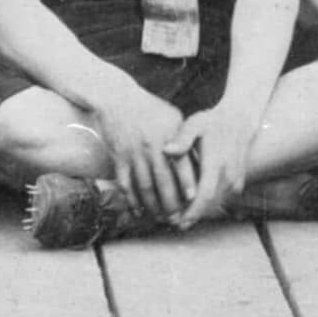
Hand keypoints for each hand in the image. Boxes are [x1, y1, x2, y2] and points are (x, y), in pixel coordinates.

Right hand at [88, 78, 191, 219]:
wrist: (116, 97)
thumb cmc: (149, 108)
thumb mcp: (172, 116)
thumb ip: (186, 139)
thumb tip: (201, 162)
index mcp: (168, 134)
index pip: (180, 163)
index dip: (187, 183)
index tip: (193, 200)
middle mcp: (150, 145)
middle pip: (162, 181)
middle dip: (171, 203)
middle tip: (178, 219)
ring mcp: (133, 152)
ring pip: (144, 186)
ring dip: (153, 206)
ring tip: (161, 219)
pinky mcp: (118, 157)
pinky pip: (125, 183)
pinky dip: (131, 200)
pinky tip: (137, 211)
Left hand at [170, 101, 263, 228]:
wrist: (240, 121)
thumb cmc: (212, 122)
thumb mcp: (195, 124)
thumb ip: (182, 139)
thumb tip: (167, 150)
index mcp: (216, 163)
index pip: (205, 194)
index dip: (192, 211)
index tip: (178, 221)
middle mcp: (229, 175)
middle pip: (210, 204)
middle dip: (193, 216)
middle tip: (173, 224)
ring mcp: (235, 181)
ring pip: (216, 204)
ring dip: (200, 213)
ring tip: (181, 220)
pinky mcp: (237, 183)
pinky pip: (222, 199)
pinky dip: (208, 205)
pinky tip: (193, 208)